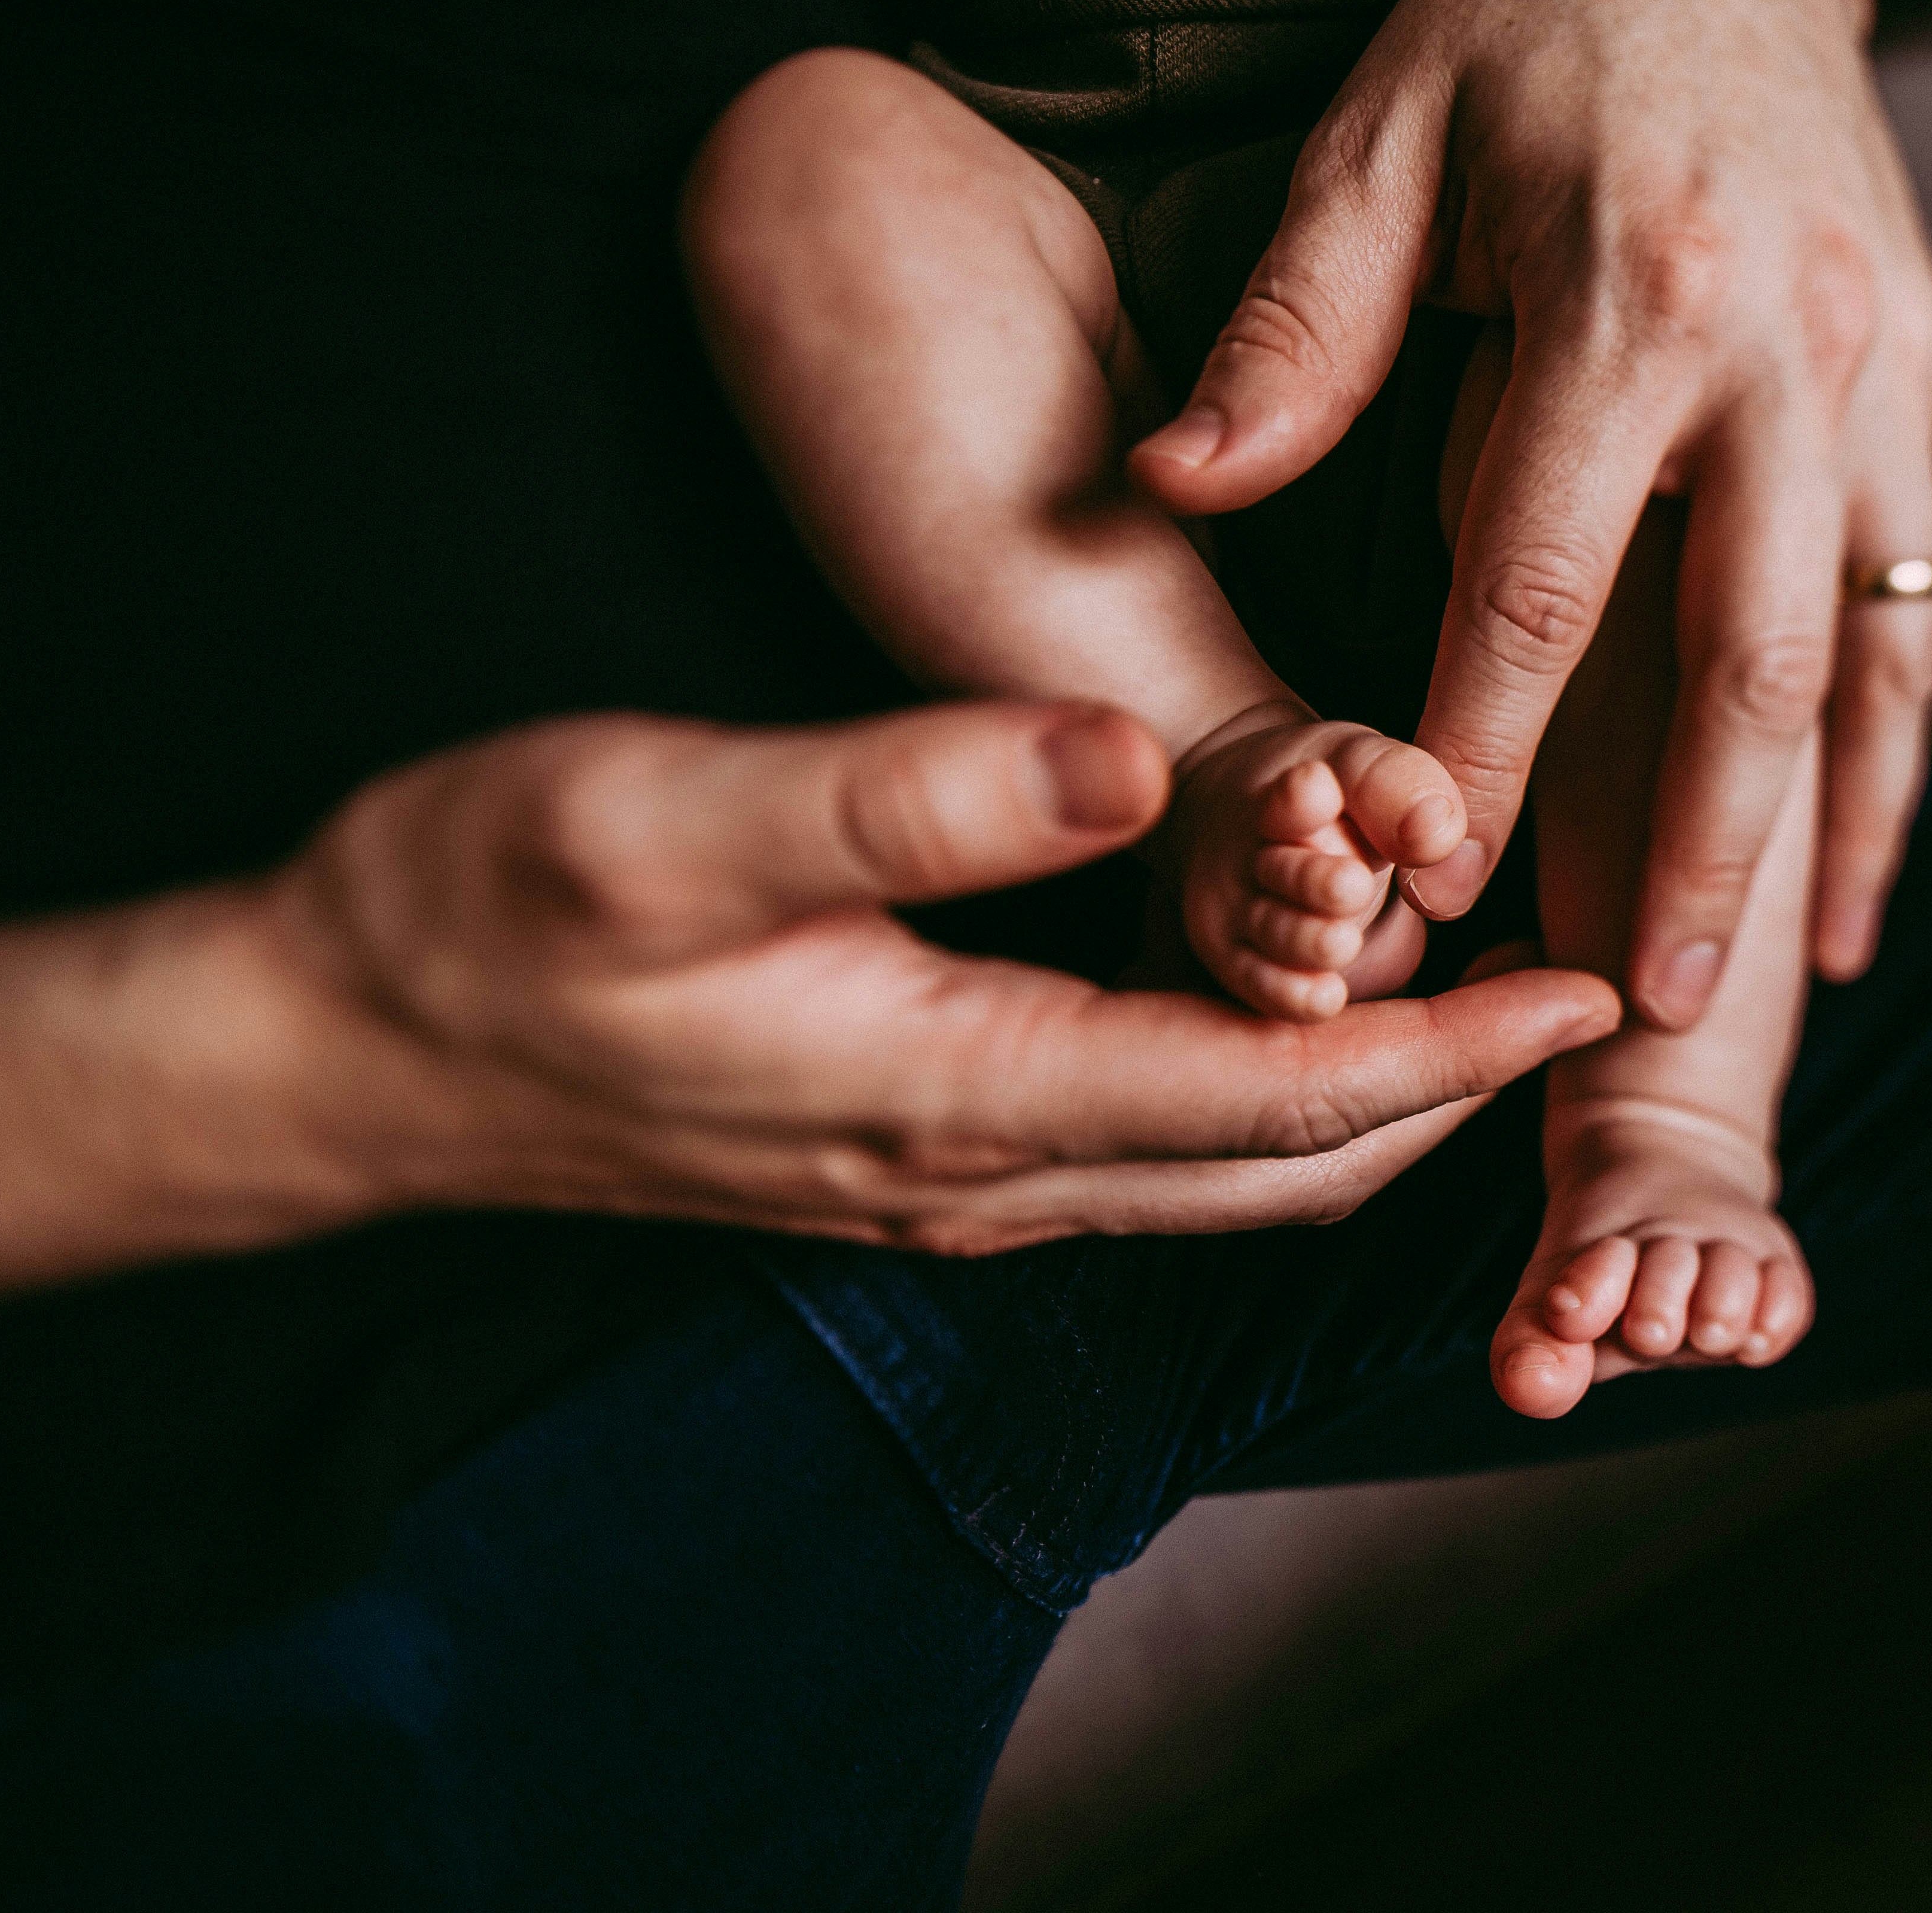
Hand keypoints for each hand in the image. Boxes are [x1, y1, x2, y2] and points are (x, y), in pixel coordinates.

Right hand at [0, 703, 1615, 1317]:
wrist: (347, 1044)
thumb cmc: (486, 911)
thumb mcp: (665, 815)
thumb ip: (898, 787)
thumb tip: (1114, 754)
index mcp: (952, 1091)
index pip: (1268, 1100)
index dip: (1445, 1053)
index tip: (1584, 992)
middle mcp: (976, 1167)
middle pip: (1281, 1168)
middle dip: (1445, 1095)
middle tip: (1582, 993)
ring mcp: (944, 1176)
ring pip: (1221, 1174)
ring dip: (1363, 1102)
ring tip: (1481, 997)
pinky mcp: (913, 1144)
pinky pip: (1144, 1150)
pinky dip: (1259, 1096)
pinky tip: (1290, 1009)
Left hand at [1126, 0, 1931, 1025]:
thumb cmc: (1525, 15)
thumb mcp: (1379, 137)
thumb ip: (1292, 329)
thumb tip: (1179, 485)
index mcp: (1630, 295)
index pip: (1538, 575)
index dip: (1482, 743)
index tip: (1432, 878)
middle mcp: (1779, 349)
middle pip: (1740, 651)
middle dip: (1691, 844)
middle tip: (1639, 1005)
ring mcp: (1876, 366)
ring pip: (1865, 645)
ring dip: (1817, 827)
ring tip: (1768, 982)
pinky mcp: (1925, 371)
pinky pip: (1926, 594)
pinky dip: (1899, 743)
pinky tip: (1859, 868)